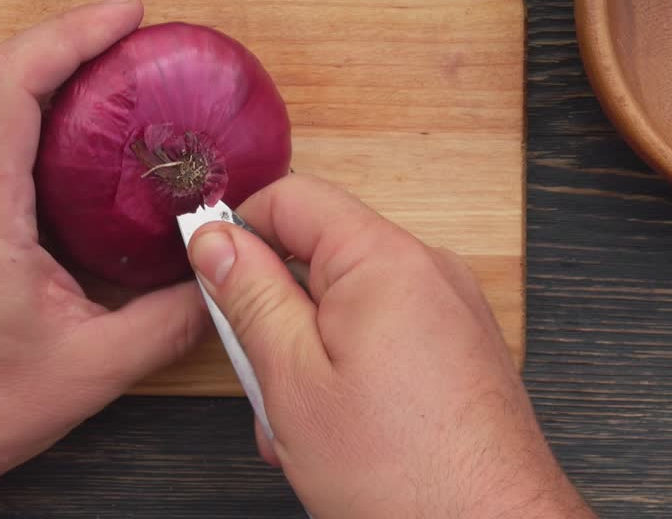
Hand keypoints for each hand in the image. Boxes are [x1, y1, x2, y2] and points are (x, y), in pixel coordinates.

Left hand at [0, 0, 208, 517]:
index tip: (127, 16)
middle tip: (146, 39)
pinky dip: (51, 121)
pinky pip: (2, 143)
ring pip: (0, 107)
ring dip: (62, 79)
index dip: (67, 33)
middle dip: (75, 41)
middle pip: (4, 77)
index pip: (6, 83)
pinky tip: (99, 141)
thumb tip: (223, 276)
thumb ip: (170, 320)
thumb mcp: (91, 369)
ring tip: (131, 74)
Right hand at [187, 174, 592, 517]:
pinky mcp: (462, 348)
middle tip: (260, 380)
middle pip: (321, 255)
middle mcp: (429, 270)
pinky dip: (349, 369)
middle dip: (276, 313)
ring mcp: (452, 310)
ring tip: (300, 426)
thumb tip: (217, 240)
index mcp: (385, 259)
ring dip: (307, 353)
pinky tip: (340, 429)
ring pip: (348, 304)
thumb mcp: (293, 379)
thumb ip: (251, 297)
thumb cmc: (404, 473)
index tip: (209, 277)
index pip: (294, 197)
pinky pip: (385, 333)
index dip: (239, 230)